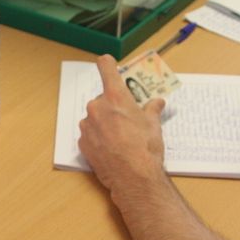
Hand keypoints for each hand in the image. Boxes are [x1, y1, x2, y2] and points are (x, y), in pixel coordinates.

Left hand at [77, 55, 166, 192]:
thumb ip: (152, 109)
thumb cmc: (144, 148)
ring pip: (95, 117)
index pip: (106, 68)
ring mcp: (87, 125)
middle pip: (103, 98)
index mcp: (115, 97)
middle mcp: (97, 107)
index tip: (107, 62)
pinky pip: (90, 133)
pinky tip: (112, 147)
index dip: (107, 64)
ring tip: (121, 138)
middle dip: (113, 106)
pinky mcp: (82, 142)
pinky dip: (98, 137)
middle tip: (127, 119)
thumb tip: (157, 102)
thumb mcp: (153, 125)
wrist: (133, 178)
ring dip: (105, 122)